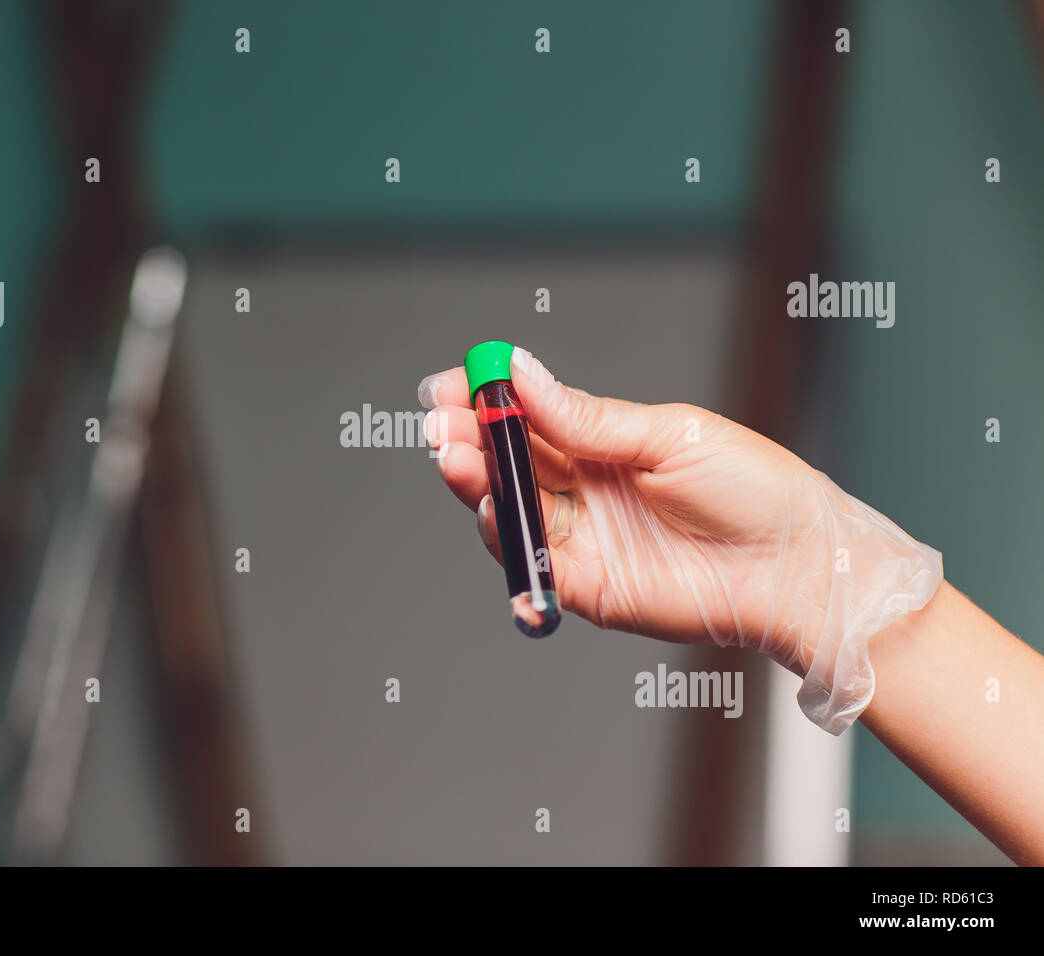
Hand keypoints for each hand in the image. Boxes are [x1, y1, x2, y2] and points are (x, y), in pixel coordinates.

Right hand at [419, 347, 940, 714]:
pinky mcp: (588, 585)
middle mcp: (584, 487)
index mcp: (602, 441)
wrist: (797, 567)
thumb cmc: (752, 488)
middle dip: (468, 438)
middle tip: (440, 424)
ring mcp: (584, 536)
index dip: (483, 399)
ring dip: (477, 482)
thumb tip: (520, 372)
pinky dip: (507, 539)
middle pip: (507, 460)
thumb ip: (585, 417)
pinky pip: (534, 563)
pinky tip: (494, 510)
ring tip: (458, 458)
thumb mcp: (667, 435)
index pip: (526, 415)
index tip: (448, 384)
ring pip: (510, 507)